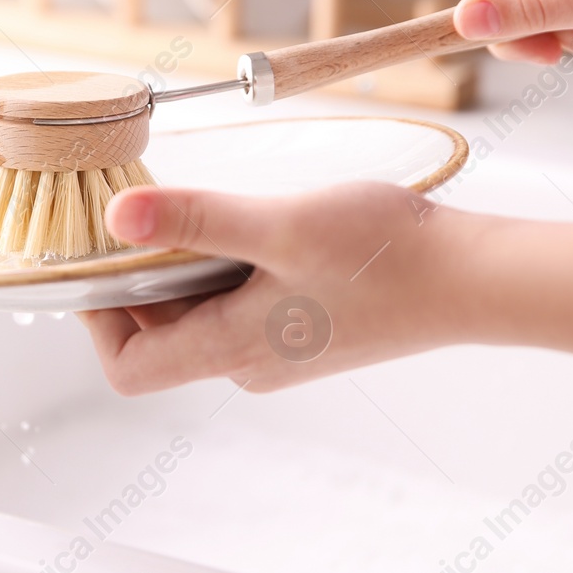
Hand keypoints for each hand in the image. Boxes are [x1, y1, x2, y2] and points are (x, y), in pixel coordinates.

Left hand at [78, 182, 472, 394]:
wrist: (474, 279)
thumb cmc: (387, 256)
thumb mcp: (280, 224)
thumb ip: (196, 220)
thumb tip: (116, 219)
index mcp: (233, 349)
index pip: (129, 364)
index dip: (98, 316)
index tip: (98, 252)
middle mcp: (249, 360)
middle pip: (158, 335)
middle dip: (137, 278)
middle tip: (141, 210)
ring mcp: (280, 347)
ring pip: (199, 314)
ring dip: (182, 266)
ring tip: (194, 208)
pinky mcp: (306, 326)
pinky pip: (238, 303)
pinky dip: (223, 265)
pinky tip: (247, 221)